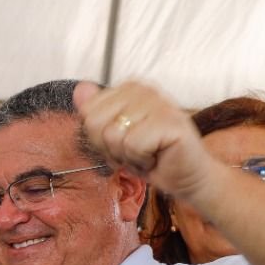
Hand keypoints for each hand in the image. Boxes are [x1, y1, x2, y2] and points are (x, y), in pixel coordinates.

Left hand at [74, 80, 214, 201]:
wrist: (185, 176)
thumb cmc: (150, 156)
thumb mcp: (113, 137)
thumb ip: (95, 112)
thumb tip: (80, 88)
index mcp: (129, 88)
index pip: (87, 113)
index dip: (99, 138)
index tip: (123, 142)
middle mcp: (144, 89)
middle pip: (95, 123)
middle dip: (110, 148)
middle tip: (136, 151)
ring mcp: (159, 102)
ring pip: (113, 135)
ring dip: (127, 156)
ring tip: (148, 154)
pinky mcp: (169, 121)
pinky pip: (132, 145)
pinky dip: (141, 160)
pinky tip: (157, 157)